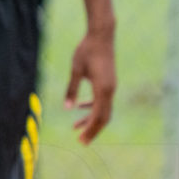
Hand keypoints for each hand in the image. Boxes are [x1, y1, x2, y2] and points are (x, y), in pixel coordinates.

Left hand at [65, 27, 115, 144]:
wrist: (101, 36)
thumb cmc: (87, 50)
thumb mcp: (75, 70)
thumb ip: (72, 90)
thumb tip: (67, 108)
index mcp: (103, 89)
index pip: (98, 116)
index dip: (90, 129)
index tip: (81, 140)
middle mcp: (110, 91)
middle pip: (104, 117)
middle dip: (93, 130)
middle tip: (82, 142)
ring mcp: (111, 87)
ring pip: (104, 110)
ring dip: (91, 120)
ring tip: (76, 128)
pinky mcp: (109, 83)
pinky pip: (103, 101)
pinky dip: (93, 108)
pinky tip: (80, 108)